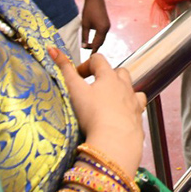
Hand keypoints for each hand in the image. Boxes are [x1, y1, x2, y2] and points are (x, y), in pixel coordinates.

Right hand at [49, 48, 145, 179]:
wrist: (115, 142)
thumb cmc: (94, 115)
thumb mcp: (75, 91)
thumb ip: (64, 69)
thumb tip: (52, 49)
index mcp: (108, 76)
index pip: (98, 60)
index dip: (85, 65)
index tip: (77, 77)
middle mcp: (124, 85)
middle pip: (118, 71)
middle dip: (106, 76)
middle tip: (94, 89)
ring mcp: (133, 101)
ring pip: (131, 88)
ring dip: (122, 90)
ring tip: (110, 101)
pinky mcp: (138, 117)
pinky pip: (137, 107)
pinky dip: (132, 107)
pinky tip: (123, 115)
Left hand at [80, 0, 110, 51]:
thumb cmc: (89, 10)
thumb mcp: (84, 25)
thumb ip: (85, 37)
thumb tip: (84, 47)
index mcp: (102, 30)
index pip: (97, 44)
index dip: (92, 52)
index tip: (88, 60)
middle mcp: (107, 28)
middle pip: (101, 42)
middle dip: (94, 47)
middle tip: (85, 51)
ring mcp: (108, 25)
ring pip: (102, 38)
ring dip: (96, 42)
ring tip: (88, 46)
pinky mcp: (106, 23)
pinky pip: (102, 33)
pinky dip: (98, 37)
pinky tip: (93, 39)